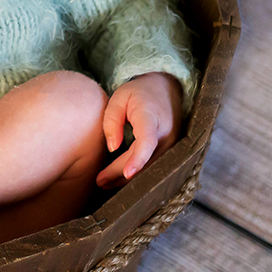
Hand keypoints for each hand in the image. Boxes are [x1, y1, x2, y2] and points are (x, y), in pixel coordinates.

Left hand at [96, 72, 182, 188]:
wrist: (168, 89)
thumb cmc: (139, 92)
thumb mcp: (119, 98)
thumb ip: (112, 121)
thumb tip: (112, 148)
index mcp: (151, 118)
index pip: (147, 142)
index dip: (138, 159)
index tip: (127, 173)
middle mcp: (166, 134)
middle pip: (144, 161)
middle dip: (120, 174)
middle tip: (98, 181)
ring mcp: (173, 144)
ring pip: (149, 168)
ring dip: (128, 178)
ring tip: (105, 182)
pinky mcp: (172, 151)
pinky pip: (154, 166)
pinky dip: (138, 172)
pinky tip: (120, 177)